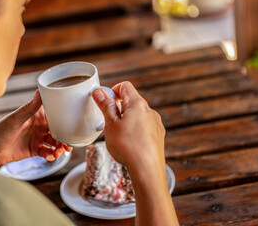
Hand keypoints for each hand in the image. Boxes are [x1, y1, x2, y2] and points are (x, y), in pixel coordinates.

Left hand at [0, 90, 71, 167]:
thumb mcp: (16, 118)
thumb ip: (30, 107)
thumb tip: (40, 91)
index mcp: (36, 115)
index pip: (55, 113)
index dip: (65, 117)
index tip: (74, 120)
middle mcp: (39, 126)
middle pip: (58, 129)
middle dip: (66, 136)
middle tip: (70, 143)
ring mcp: (37, 138)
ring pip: (55, 142)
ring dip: (60, 147)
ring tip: (60, 151)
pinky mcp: (35, 150)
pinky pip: (48, 152)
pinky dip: (51, 155)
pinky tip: (50, 156)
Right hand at [92, 82, 178, 225]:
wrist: (147, 170)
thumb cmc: (128, 147)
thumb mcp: (111, 124)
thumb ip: (105, 106)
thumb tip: (99, 91)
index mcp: (138, 104)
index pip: (125, 86)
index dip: (112, 91)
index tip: (105, 103)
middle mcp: (150, 111)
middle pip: (131, 101)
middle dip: (118, 108)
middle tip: (109, 123)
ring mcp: (156, 124)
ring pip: (138, 115)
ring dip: (126, 120)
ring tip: (119, 136)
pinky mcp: (158, 136)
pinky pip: (144, 127)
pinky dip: (135, 130)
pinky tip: (130, 144)